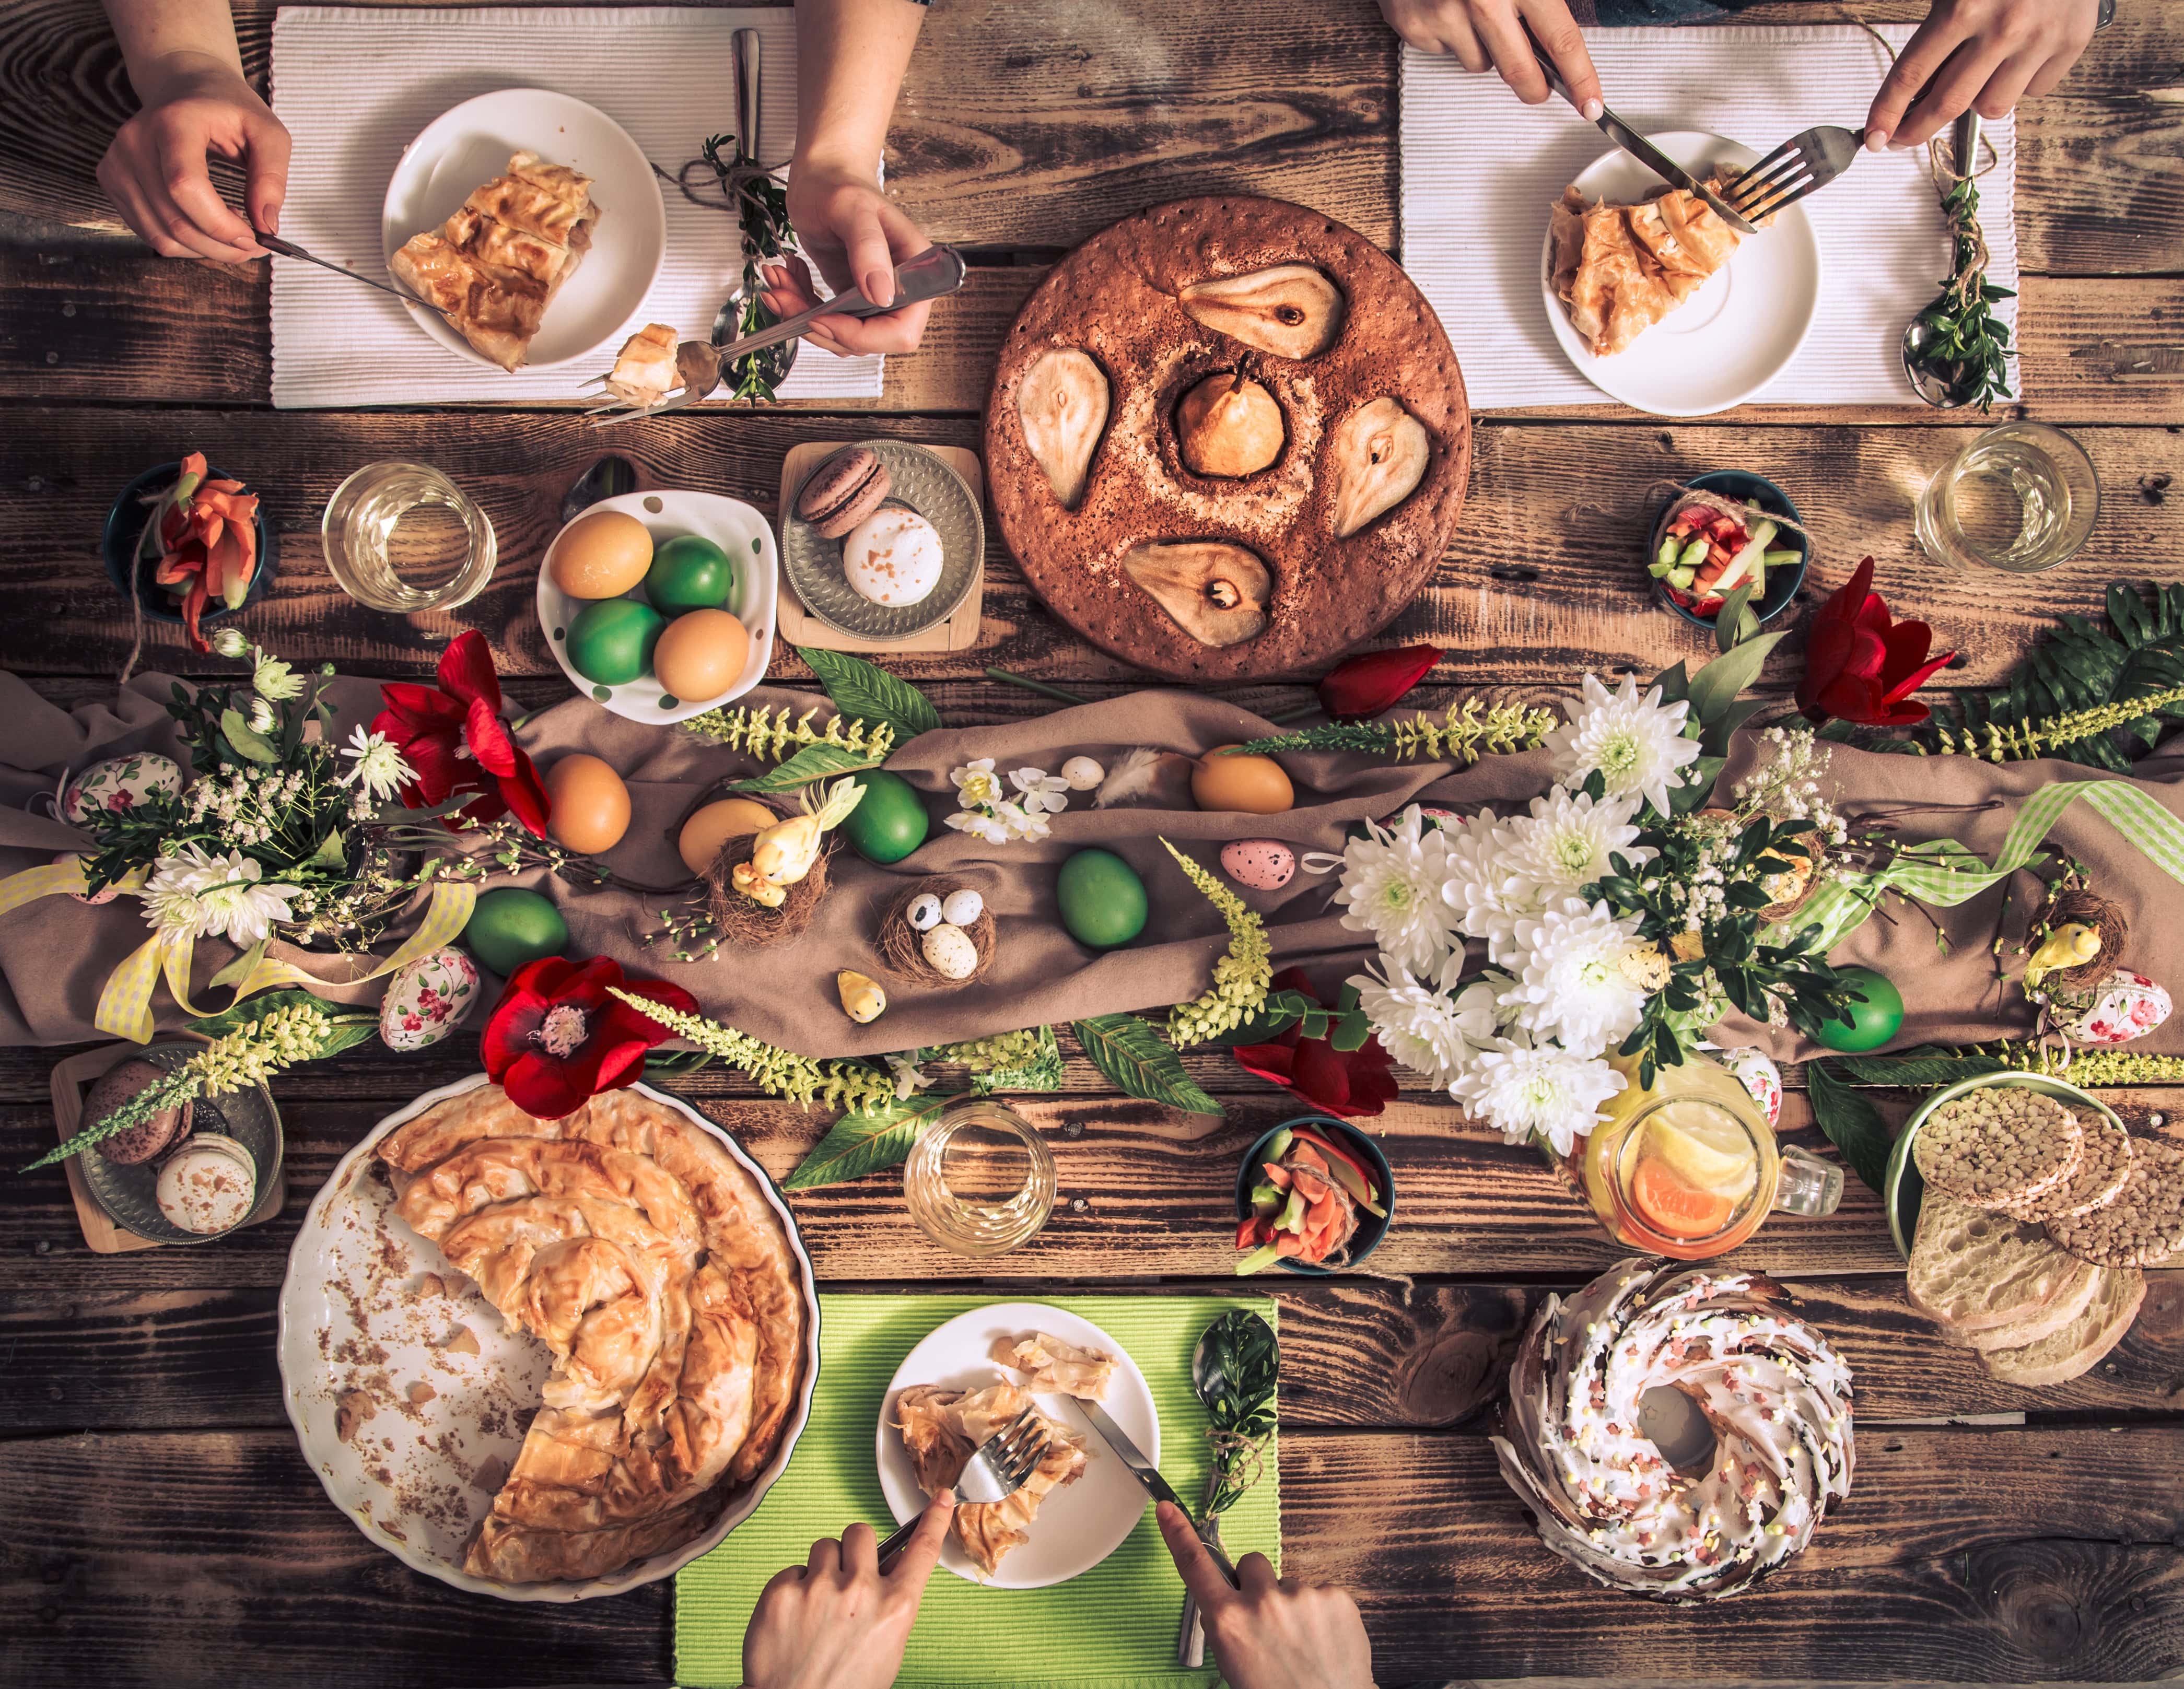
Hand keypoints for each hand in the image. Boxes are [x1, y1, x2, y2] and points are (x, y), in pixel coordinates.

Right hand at [97, 53, 289, 260]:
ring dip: (205, 250)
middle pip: (174, 220)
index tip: (256, 238)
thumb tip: (266, 226)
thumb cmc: (228, 109)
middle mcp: (135, 140)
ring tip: (232, 234)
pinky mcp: (111, 178)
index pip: (184, 186)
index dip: (221, 225)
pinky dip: (184, 244)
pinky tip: (206, 226)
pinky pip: (149, 233)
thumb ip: (272, 177)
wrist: (183, 86)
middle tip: (254, 247)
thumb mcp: (267, 132)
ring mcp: (117, 161)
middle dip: (222, 247)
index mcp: (173, 121)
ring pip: (161, 236)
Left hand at [742, 1493, 953, 1688]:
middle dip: (854, 1550)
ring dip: (822, 1569)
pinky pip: (792, 1570)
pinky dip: (793, 1589)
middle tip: (845, 1576)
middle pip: (861, 1533)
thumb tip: (888, 1571)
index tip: (941, 1498)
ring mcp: (819, 1588)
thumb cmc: (844, 1688)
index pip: (922, 1552)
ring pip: (824, 1547)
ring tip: (816, 1607)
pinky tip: (793, 1619)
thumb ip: (890, 1606)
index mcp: (895, 1609)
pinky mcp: (783, 1591)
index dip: (934, 1520)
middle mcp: (861, 1591)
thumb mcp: (887, 1650)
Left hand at [759, 166, 934, 356]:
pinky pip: (825, 320)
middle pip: (868, 341)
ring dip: (802, 315)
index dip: (863, 336)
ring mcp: (872, 296)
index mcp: (915, 271)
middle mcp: (898, 290)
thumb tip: (882, 294)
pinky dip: (799, 305)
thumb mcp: (853, 210)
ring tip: (779, 281)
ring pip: (840, 335)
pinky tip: (788, 275)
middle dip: (822, 327)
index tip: (823, 319)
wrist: (822, 176)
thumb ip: (869, 249)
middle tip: (785, 297)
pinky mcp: (848, 298)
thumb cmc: (840, 183)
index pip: (902, 330)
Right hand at [1156, 1501, 1374, 1688]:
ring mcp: (1301, 1595)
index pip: (1196, 1567)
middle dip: (1256, 1584)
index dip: (1178, 1534)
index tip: (1168, 1508)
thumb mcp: (1232, 1664)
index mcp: (1229, 1622)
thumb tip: (1229, 1604)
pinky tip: (1323, 1641)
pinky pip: (1319, 1592)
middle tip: (1269, 1622)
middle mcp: (1262, 1601)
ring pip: (1288, 1583)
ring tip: (1303, 1643)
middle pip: (1251, 1564)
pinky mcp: (1334, 1595)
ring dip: (1291, 1605)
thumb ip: (1227, 1626)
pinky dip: (1321, 1613)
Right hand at [1375, 0, 1603, 118]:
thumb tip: (1558, 46)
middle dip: (1535, 88)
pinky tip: (1446, 7)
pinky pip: (1445, 52)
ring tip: (1476, 13)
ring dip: (1487, 50)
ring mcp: (1444, 16)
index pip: (1561, 40)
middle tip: (1541, 87)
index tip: (1591, 105)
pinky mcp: (1415, 27)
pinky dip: (1451, 37)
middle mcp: (1482, 0)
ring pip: (1481, 64)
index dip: (1580, 78)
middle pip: (1519, 72)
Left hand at [1864, 0, 2098, 150]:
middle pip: (1948, 104)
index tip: (1874, 137)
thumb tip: (1910, 95)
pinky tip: (2018, 58)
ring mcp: (2040, 38)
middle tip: (1903, 137)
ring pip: (1991, 107)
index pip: (1911, 75)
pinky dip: (2019, 84)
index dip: (1887, 112)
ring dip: (1977, 100)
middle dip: (1917, 129)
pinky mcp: (2072, 43)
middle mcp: (2003, 27)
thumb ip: (1936, 35)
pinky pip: (2033, 92)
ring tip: (1978, 73)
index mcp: (1964, 7)